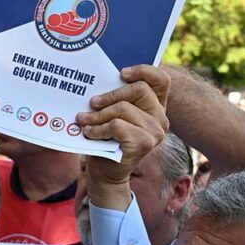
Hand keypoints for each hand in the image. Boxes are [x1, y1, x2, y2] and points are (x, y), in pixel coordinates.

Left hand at [77, 65, 169, 208]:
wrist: (105, 173)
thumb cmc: (106, 139)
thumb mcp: (112, 114)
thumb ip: (116, 98)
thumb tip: (100, 76)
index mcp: (156, 107)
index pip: (161, 80)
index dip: (144, 70)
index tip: (121, 73)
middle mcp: (161, 118)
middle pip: (139, 90)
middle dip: (111, 95)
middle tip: (92, 102)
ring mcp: (155, 132)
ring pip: (123, 109)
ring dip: (98, 115)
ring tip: (84, 120)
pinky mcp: (144, 144)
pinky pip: (116, 125)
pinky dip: (98, 128)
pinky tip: (89, 132)